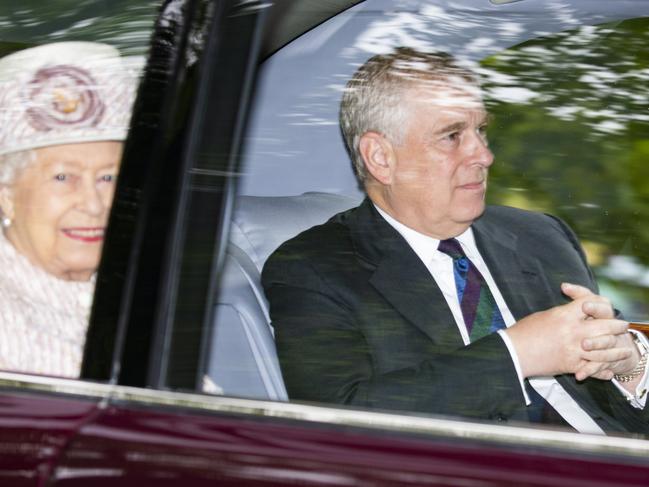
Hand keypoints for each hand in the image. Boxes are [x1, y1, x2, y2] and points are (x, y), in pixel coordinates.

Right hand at [505, 283, 629, 377]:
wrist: (513, 353)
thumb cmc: (524, 332)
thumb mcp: (545, 315)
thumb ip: (564, 314)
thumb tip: (576, 313)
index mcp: (564, 315)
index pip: (592, 303)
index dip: (600, 303)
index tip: (604, 307)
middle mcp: (573, 332)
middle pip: (606, 325)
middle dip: (617, 326)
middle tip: (622, 326)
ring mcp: (574, 349)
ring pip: (605, 349)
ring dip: (617, 350)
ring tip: (624, 350)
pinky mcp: (571, 365)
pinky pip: (594, 368)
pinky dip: (603, 370)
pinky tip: (608, 370)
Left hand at [564, 283, 640, 380]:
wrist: (614, 345)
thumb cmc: (594, 320)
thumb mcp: (586, 306)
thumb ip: (578, 294)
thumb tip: (563, 285)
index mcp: (604, 312)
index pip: (603, 305)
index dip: (594, 305)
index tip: (584, 306)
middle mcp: (609, 327)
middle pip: (607, 325)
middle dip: (597, 328)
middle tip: (583, 330)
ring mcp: (610, 344)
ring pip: (606, 345)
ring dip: (596, 347)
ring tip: (583, 347)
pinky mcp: (606, 361)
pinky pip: (599, 367)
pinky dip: (589, 372)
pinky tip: (579, 376)